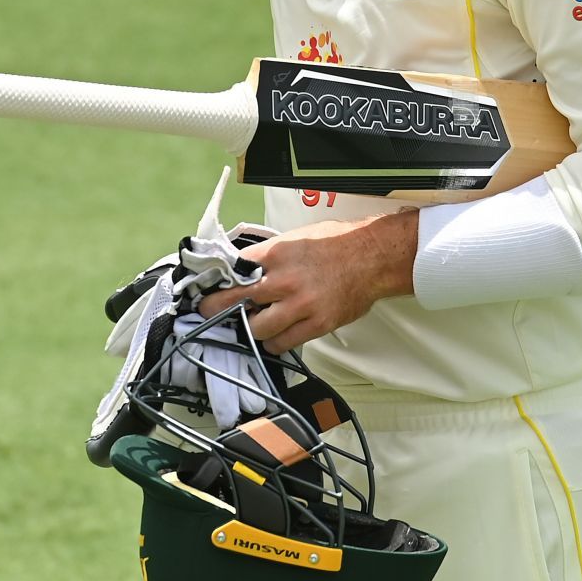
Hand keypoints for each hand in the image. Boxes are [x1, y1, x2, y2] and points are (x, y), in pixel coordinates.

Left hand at [197, 210, 417, 353]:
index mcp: (277, 254)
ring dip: (252, 328)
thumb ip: (270, 254)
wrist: (373, 256)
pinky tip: (274, 337)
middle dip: (217, 308)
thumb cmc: (338, 243)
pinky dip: (274, 342)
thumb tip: (244, 266)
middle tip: (207, 312)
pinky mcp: (317, 324)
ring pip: (258, 328)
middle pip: (237, 300)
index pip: (233, 270)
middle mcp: (285, 280)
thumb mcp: (297, 237)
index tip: (207, 288)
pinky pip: (283, 343)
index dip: (217, 281)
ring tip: (253, 325)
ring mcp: (301, 305)